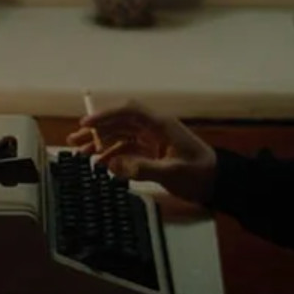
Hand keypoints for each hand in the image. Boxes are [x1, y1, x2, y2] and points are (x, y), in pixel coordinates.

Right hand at [67, 99, 217, 204]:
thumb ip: (143, 168)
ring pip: (121, 135)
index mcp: (161, 125)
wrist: (218, 183)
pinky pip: (128, 149)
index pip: (129, 111)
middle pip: (120, 122)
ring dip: (101, 143)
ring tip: (81, 152)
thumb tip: (114, 165)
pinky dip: (113, 155)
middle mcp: (154, 128)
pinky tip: (100, 164)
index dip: (106, 114)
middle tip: (74, 140)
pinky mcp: (152, 152)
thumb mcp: (172, 172)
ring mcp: (153, 140)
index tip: (86, 124)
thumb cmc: (200, 174)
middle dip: (97, 129)